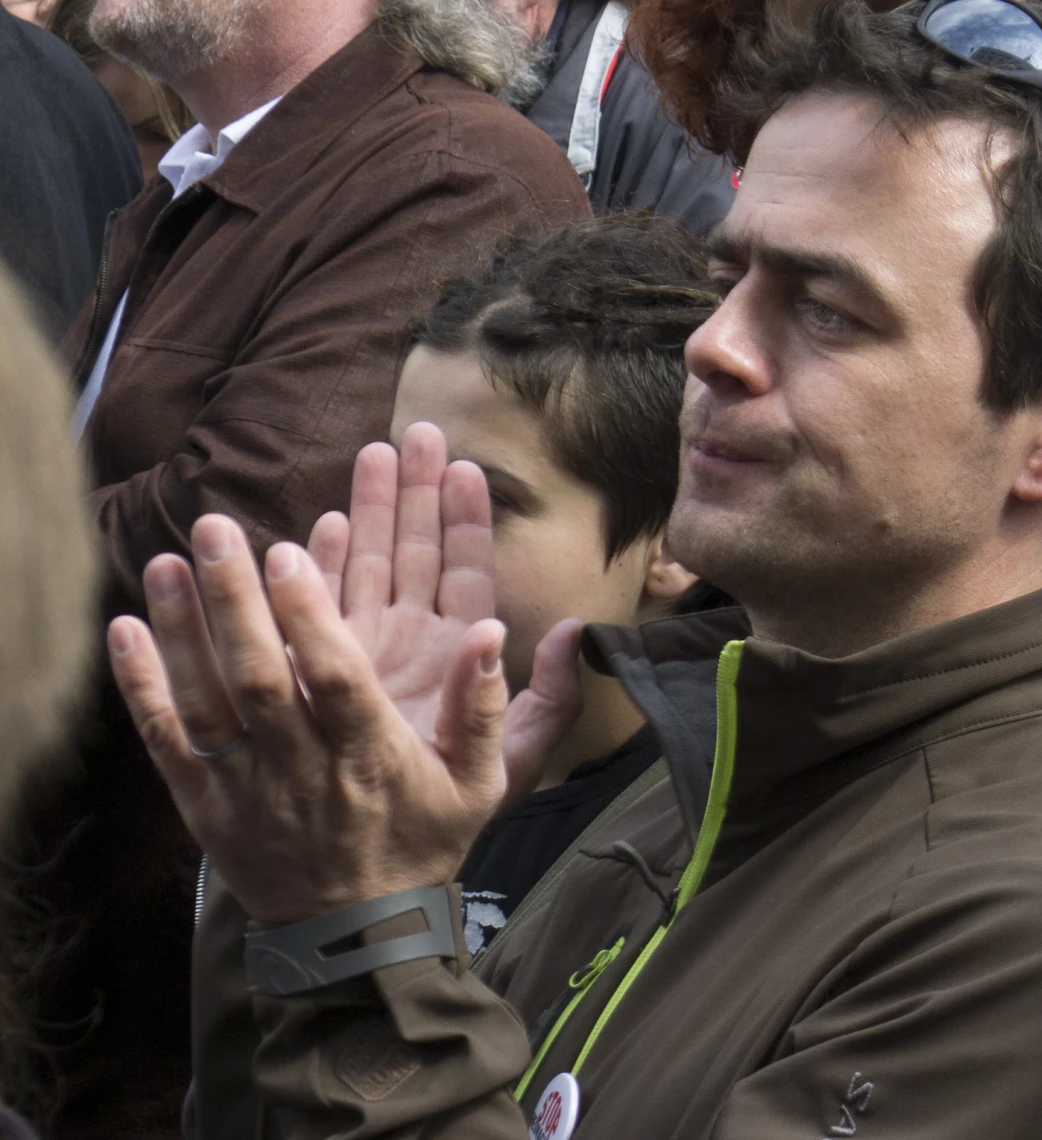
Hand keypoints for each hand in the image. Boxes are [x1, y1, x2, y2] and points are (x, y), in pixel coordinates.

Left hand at [107, 425, 583, 924]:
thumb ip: (496, 706)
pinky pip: (167, 738)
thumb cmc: (426, 842)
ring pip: (207, 698)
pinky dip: (142, 684)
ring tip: (168, 560)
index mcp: (375, 754)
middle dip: (238, 598)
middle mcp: (305, 764)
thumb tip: (493, 630)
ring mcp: (248, 783)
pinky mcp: (206, 800)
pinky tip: (124, 628)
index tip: (289, 551)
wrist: (357, 935)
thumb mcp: (487, 782)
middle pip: (262, 674)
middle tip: (218, 527)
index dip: (312, 615)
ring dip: (185, 626)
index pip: (337, 677)